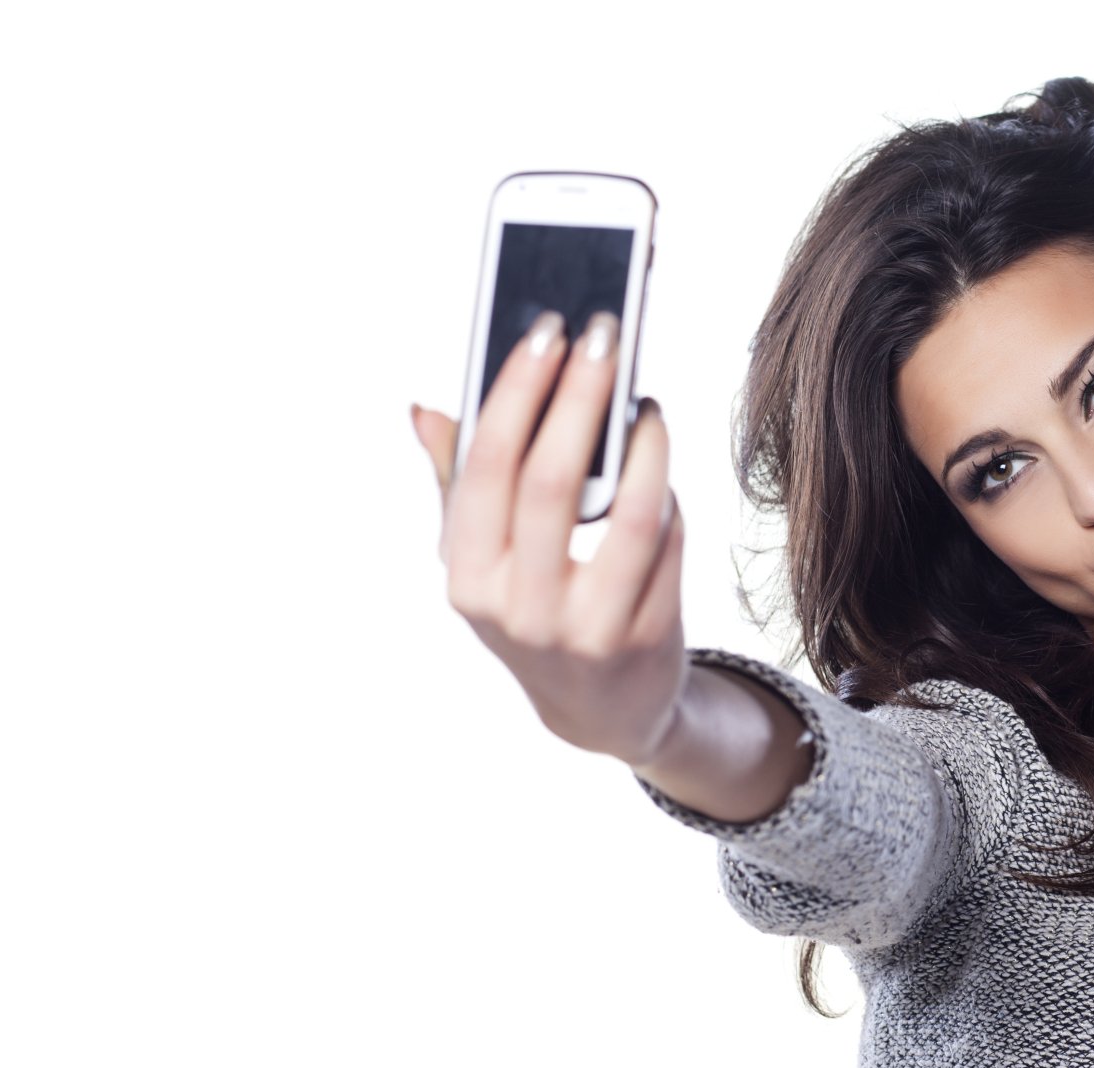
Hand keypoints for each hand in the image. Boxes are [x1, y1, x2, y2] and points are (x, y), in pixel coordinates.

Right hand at [411, 309, 688, 766]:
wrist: (603, 710)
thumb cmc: (537, 610)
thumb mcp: (484, 562)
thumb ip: (458, 484)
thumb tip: (428, 408)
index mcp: (466, 578)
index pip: (485, 470)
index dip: (517, 393)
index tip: (546, 331)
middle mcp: (518, 610)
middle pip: (552, 482)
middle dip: (580, 396)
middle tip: (605, 335)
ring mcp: (586, 630)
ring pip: (625, 515)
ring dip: (641, 444)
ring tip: (644, 401)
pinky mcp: (647, 637)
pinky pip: (665, 545)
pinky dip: (665, 492)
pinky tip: (658, 457)